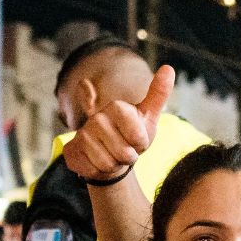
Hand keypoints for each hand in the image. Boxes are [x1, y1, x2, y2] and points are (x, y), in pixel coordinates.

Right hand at [62, 65, 173, 183]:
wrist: (112, 155)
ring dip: (115, 165)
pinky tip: (99, 162)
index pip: (137, 135)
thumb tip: (168, 68)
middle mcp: (97, 118)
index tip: (138, 140)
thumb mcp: (148, 117)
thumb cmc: (132, 136)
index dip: (140, 143)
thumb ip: (158, 94)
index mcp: (116, 107)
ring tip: (113, 155)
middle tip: (125, 149)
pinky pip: (94, 170)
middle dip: (129, 157)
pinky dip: (101, 172)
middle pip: (123, 152)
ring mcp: (82, 134)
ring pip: (108, 163)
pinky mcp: (71, 151)